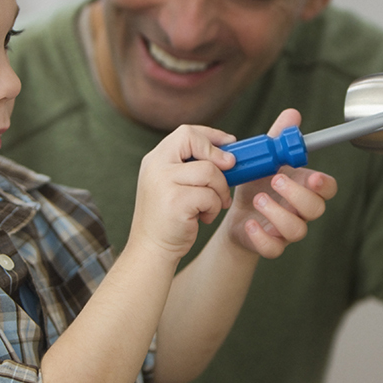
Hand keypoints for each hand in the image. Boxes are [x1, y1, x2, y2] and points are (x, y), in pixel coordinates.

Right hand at [131, 125, 235, 261]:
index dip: (210, 135)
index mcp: (155, 159)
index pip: (185, 132)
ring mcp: (163, 183)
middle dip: (219, 157)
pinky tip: (204, 218)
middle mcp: (155, 166)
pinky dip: (214, 208)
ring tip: (213, 205)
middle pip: (196, 143)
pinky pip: (210, 195)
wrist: (151, 250)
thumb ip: (191, 167)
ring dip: (220, 190)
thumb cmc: (169, 218)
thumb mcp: (174, 185)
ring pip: (209, 171)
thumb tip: (228, 154)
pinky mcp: (175, 202)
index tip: (229, 143)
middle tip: (231, 171)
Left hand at [228, 109, 336, 257]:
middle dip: (297, 195)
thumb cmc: (256, 185)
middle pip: (315, 209)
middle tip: (275, 180)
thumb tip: (292, 114)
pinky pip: (274, 248)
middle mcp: (301, 211)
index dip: (324, 184)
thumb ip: (278, 138)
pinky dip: (262, 237)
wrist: (234, 214)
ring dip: (277, 213)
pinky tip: (250, 223)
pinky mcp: (270, 245)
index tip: (312, 176)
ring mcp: (287, 231)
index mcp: (304, 188)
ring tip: (257, 199)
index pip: (328, 188)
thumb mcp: (265, 159)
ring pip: (296, 229)